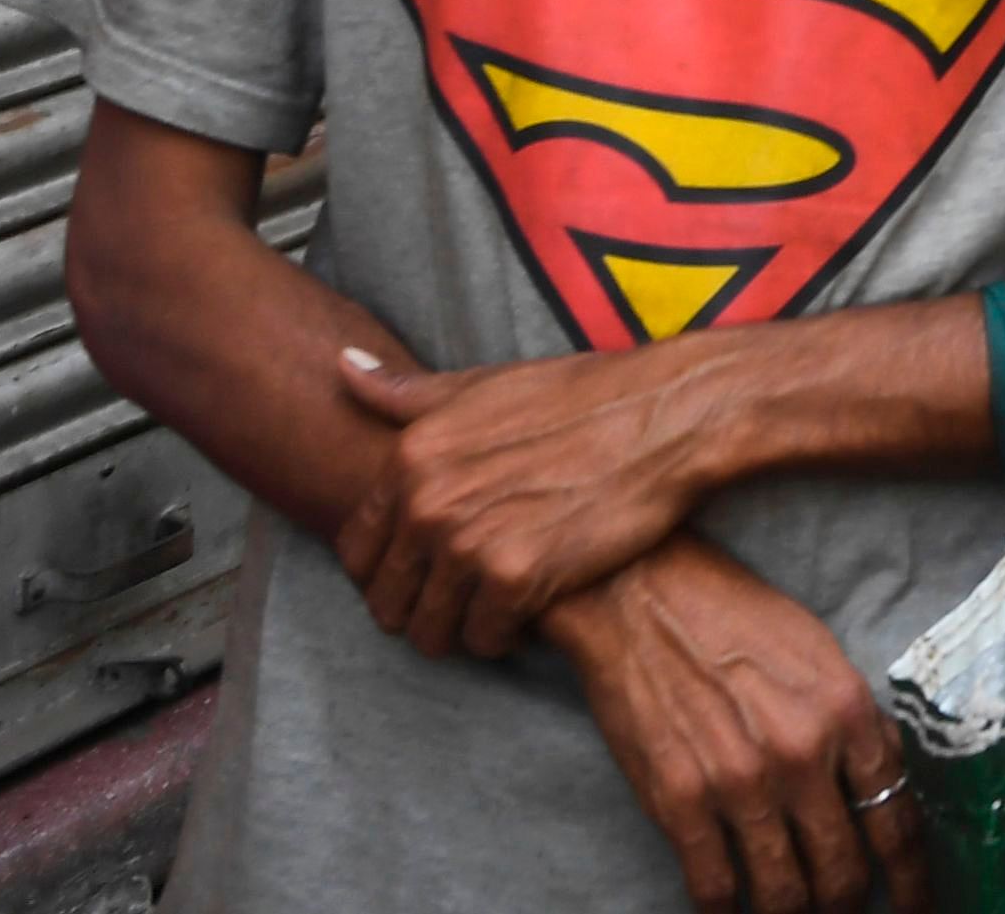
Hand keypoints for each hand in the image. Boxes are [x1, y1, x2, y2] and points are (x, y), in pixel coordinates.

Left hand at [337, 344, 713, 659]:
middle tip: (461, 601)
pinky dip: (504, 636)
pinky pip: (484, 639)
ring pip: (429, 631)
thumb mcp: (485, 386)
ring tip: (493, 611)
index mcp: (410, 457)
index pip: (356, 551)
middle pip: (387, 602)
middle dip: (418, 610)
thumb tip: (341, 366)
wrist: (663, 417)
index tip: (421, 573)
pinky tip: (530, 610)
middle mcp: (427, 502)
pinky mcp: (516, 577)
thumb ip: (409, 394)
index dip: (385, 572)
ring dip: (458, 631)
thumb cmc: (581, 398)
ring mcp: (468, 543)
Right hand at [547, 538, 923, 913]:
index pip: (897, 821)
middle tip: (847, 908)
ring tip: (796, 913)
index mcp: (847, 711)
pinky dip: (729, 911)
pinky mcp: (678, 802)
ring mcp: (738, 784)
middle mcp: (801, 754)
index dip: (912, 878)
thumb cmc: (735, 616)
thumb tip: (886, 779)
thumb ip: (856, 720)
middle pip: (843, 870)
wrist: (642, 595)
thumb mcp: (820, 652)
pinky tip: (735, 910)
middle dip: (850, 902)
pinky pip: (715, 887)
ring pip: (784, 893)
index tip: (916, 903)